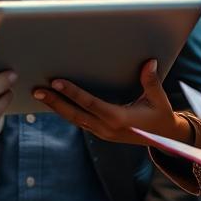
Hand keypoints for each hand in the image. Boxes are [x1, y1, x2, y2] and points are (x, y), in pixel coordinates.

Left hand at [32, 59, 187, 145]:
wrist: (163, 139)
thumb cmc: (161, 115)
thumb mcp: (158, 99)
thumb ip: (151, 81)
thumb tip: (149, 62)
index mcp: (119, 119)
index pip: (90, 104)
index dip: (72, 93)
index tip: (57, 82)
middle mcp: (106, 128)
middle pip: (74, 114)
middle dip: (54, 102)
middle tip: (36, 89)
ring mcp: (101, 132)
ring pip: (74, 119)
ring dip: (56, 107)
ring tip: (39, 94)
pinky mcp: (100, 132)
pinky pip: (79, 121)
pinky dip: (65, 111)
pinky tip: (54, 102)